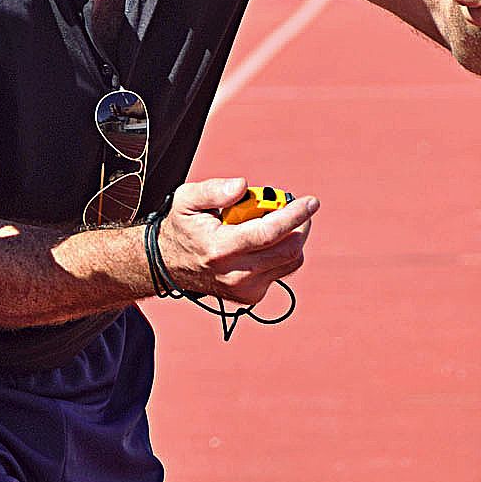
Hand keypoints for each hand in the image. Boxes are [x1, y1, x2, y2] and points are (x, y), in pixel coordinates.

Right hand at [156, 177, 318, 307]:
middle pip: (287, 250)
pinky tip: (263, 242)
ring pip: (290, 262)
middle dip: (300, 224)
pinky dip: (281, 252)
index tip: (311, 202)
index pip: (268, 233)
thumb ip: (213, 190)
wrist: (170, 266)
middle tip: (296, 207)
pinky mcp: (251, 296)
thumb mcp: (186, 200)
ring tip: (274, 222)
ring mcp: (245, 289)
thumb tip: (243, 186)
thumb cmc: (182, 228)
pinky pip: (281, 271)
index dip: (294, 215)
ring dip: (293, 237)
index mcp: (219, 249)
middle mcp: (235, 274)